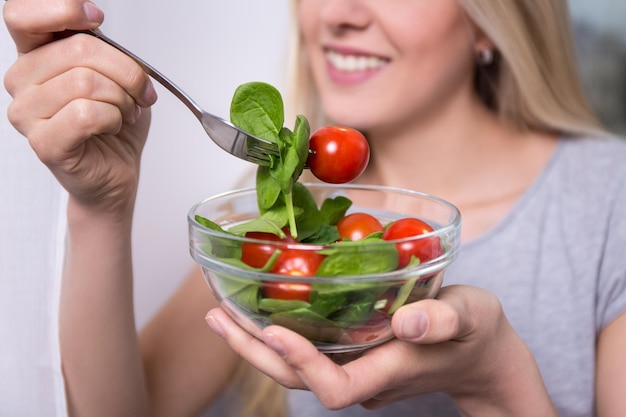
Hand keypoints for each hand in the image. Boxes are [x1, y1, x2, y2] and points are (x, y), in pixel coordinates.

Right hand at [3, 0, 156, 214]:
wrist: (118, 170)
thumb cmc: (115, 123)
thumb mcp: (116, 73)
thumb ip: (100, 45)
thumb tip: (93, 16)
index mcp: (35, 55)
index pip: (21, 13)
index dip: (62, 8)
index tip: (96, 17)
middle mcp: (22, 80)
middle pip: (78, 49)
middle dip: (126, 70)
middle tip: (140, 91)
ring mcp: (26, 112)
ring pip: (86, 82)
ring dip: (122, 99)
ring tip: (125, 112)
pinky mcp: (43, 142)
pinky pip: (87, 114)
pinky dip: (114, 119)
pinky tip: (112, 128)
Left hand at [206, 285, 556, 415]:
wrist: (481, 356)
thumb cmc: (478, 333)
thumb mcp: (472, 317)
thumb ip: (443, 320)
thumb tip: (406, 323)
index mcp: (388, 371)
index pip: (335, 387)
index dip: (302, 364)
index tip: (274, 329)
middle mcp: (363, 376)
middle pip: (297, 381)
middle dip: (254, 353)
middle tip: (218, 317)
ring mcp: (356, 368)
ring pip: (296, 368)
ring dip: (255, 343)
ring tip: (222, 313)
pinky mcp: (353, 356)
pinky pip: (308, 351)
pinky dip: (277, 333)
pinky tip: (259, 309)